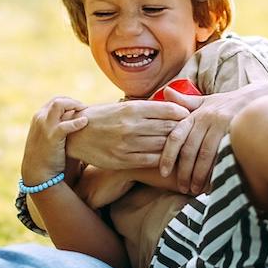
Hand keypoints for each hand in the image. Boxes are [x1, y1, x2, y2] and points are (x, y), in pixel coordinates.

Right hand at [21, 97, 88, 183]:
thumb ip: (58, 127)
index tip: (79, 108)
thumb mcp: (48, 138)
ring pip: (59, 105)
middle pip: (57, 100)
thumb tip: (76, 121)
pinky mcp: (52, 137)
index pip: (55, 102)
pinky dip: (76, 122)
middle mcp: (40, 119)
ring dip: (74, 105)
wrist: (37, 173)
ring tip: (85, 111)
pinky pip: (65, 125)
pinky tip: (85, 122)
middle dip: (72, 102)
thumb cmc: (46, 157)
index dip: (68, 102)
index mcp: (38, 118)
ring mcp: (44, 127)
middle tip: (84, 108)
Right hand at [63, 100, 187, 170]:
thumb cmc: (103, 118)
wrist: (75, 135)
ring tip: (184, 145)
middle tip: (192, 131)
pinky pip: (151, 160)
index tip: (189, 116)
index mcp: (132, 108)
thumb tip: (173, 106)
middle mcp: (131, 125)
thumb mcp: (122, 106)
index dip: (182, 113)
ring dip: (174, 145)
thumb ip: (144, 108)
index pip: (167, 110)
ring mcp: (127, 144)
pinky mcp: (123, 160)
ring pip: (162, 145)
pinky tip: (168, 157)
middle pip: (168, 128)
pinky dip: (162, 159)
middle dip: (182, 130)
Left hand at [155, 82, 267, 192]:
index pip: (176, 137)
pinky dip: (217, 171)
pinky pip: (223, 155)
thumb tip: (166, 92)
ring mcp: (223, 125)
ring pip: (206, 155)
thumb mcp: (207, 100)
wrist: (261, 98)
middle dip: (184, 172)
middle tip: (183, 188)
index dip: (168, 156)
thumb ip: (186, 102)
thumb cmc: (229, 103)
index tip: (164, 172)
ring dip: (199, 175)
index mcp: (196, 114)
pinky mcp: (237, 133)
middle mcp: (207, 118)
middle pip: (190, 150)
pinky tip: (214, 183)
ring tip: (196, 190)